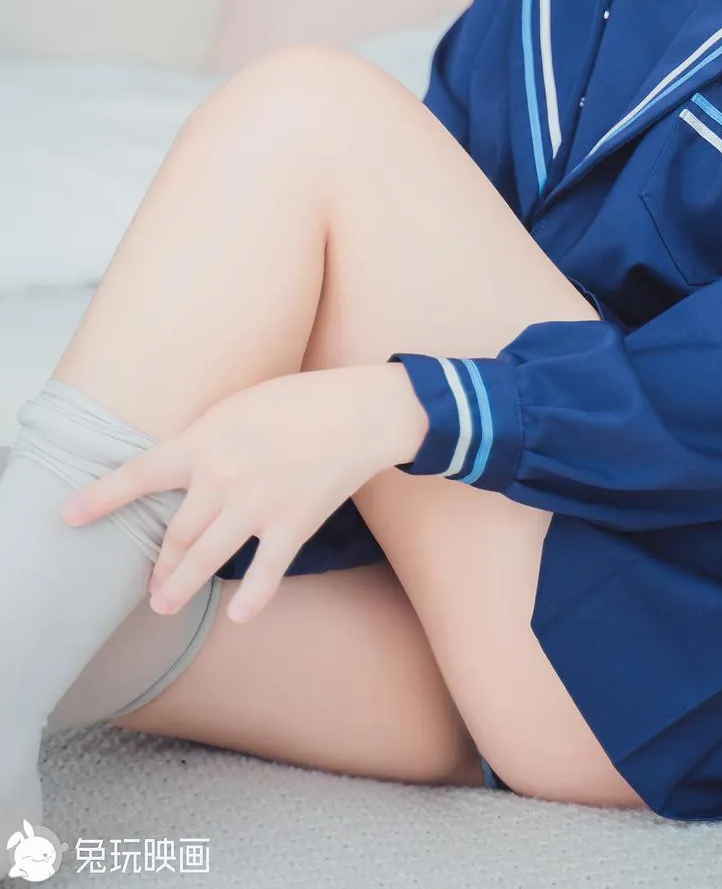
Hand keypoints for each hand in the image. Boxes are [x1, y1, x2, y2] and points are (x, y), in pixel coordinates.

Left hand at [59, 364, 427, 623]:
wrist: (360, 411)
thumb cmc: (303, 399)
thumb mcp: (240, 404)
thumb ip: (208, 438)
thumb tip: (186, 463)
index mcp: (204, 442)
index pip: (139, 475)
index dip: (100, 498)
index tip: (69, 516)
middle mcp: (222, 478)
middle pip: (175, 534)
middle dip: (159, 564)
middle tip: (150, 584)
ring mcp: (257, 506)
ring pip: (206, 558)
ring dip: (181, 587)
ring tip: (165, 604)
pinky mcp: (293, 524)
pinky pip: (266, 572)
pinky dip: (252, 598)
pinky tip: (238, 614)